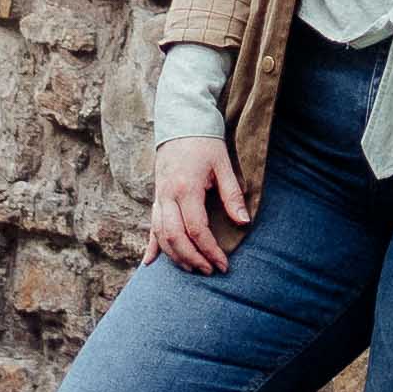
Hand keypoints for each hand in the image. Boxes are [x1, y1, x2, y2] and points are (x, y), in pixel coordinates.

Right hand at [148, 129, 248, 273]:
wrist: (181, 120)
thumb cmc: (205, 141)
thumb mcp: (223, 165)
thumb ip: (232, 195)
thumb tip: (243, 222)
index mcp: (186, 188)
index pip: (196, 229)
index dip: (210, 250)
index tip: (223, 264)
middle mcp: (167, 196)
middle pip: (175, 238)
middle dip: (192, 259)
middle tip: (209, 271)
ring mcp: (158, 197)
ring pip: (161, 235)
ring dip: (175, 256)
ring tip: (193, 269)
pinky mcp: (155, 197)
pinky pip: (151, 226)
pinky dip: (151, 246)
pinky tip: (149, 263)